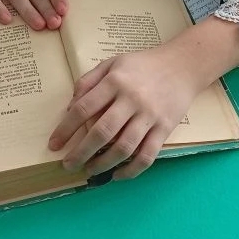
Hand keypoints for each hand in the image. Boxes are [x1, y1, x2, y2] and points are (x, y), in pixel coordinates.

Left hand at [48, 43, 203, 179]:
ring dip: (103, 164)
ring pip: (123, 148)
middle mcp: (131, 99)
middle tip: (68, 165)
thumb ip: (88, 81)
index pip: (83, 109)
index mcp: (115, 82)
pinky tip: (117, 175)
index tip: (55, 144)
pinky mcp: (165, 128)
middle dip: (80, 153)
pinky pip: (147, 155)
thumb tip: (70, 108)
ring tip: (89, 170)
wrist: (183, 65)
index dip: (65, 129)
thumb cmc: (143, 65)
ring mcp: (150, 116)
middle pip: (101, 132)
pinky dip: (131, 170)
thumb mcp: (112, 63)